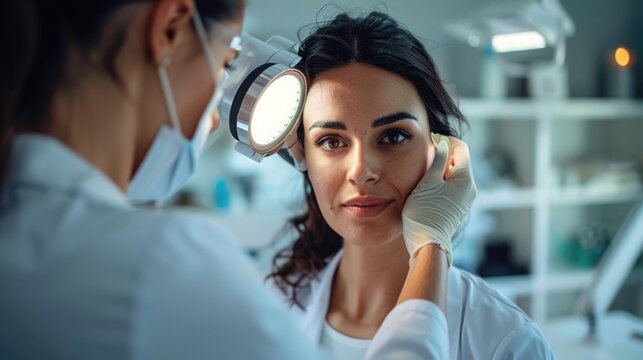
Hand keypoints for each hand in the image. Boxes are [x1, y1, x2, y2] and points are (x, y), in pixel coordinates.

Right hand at [402, 134, 476, 266]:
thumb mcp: (429, 181)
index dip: (446, 140)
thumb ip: (438, 160)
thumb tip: (443, 145)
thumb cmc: (425, 212)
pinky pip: (452, 187)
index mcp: (466, 179)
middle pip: (459, 161)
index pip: (461, 148)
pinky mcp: (457, 208)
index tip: (431, 139)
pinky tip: (427, 187)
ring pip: (455, 174)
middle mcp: (470, 188)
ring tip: (424, 172)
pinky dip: (441, 182)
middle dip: (443, 155)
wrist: (427, 243)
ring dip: (441, 169)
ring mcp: (465, 200)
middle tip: (424, 155)